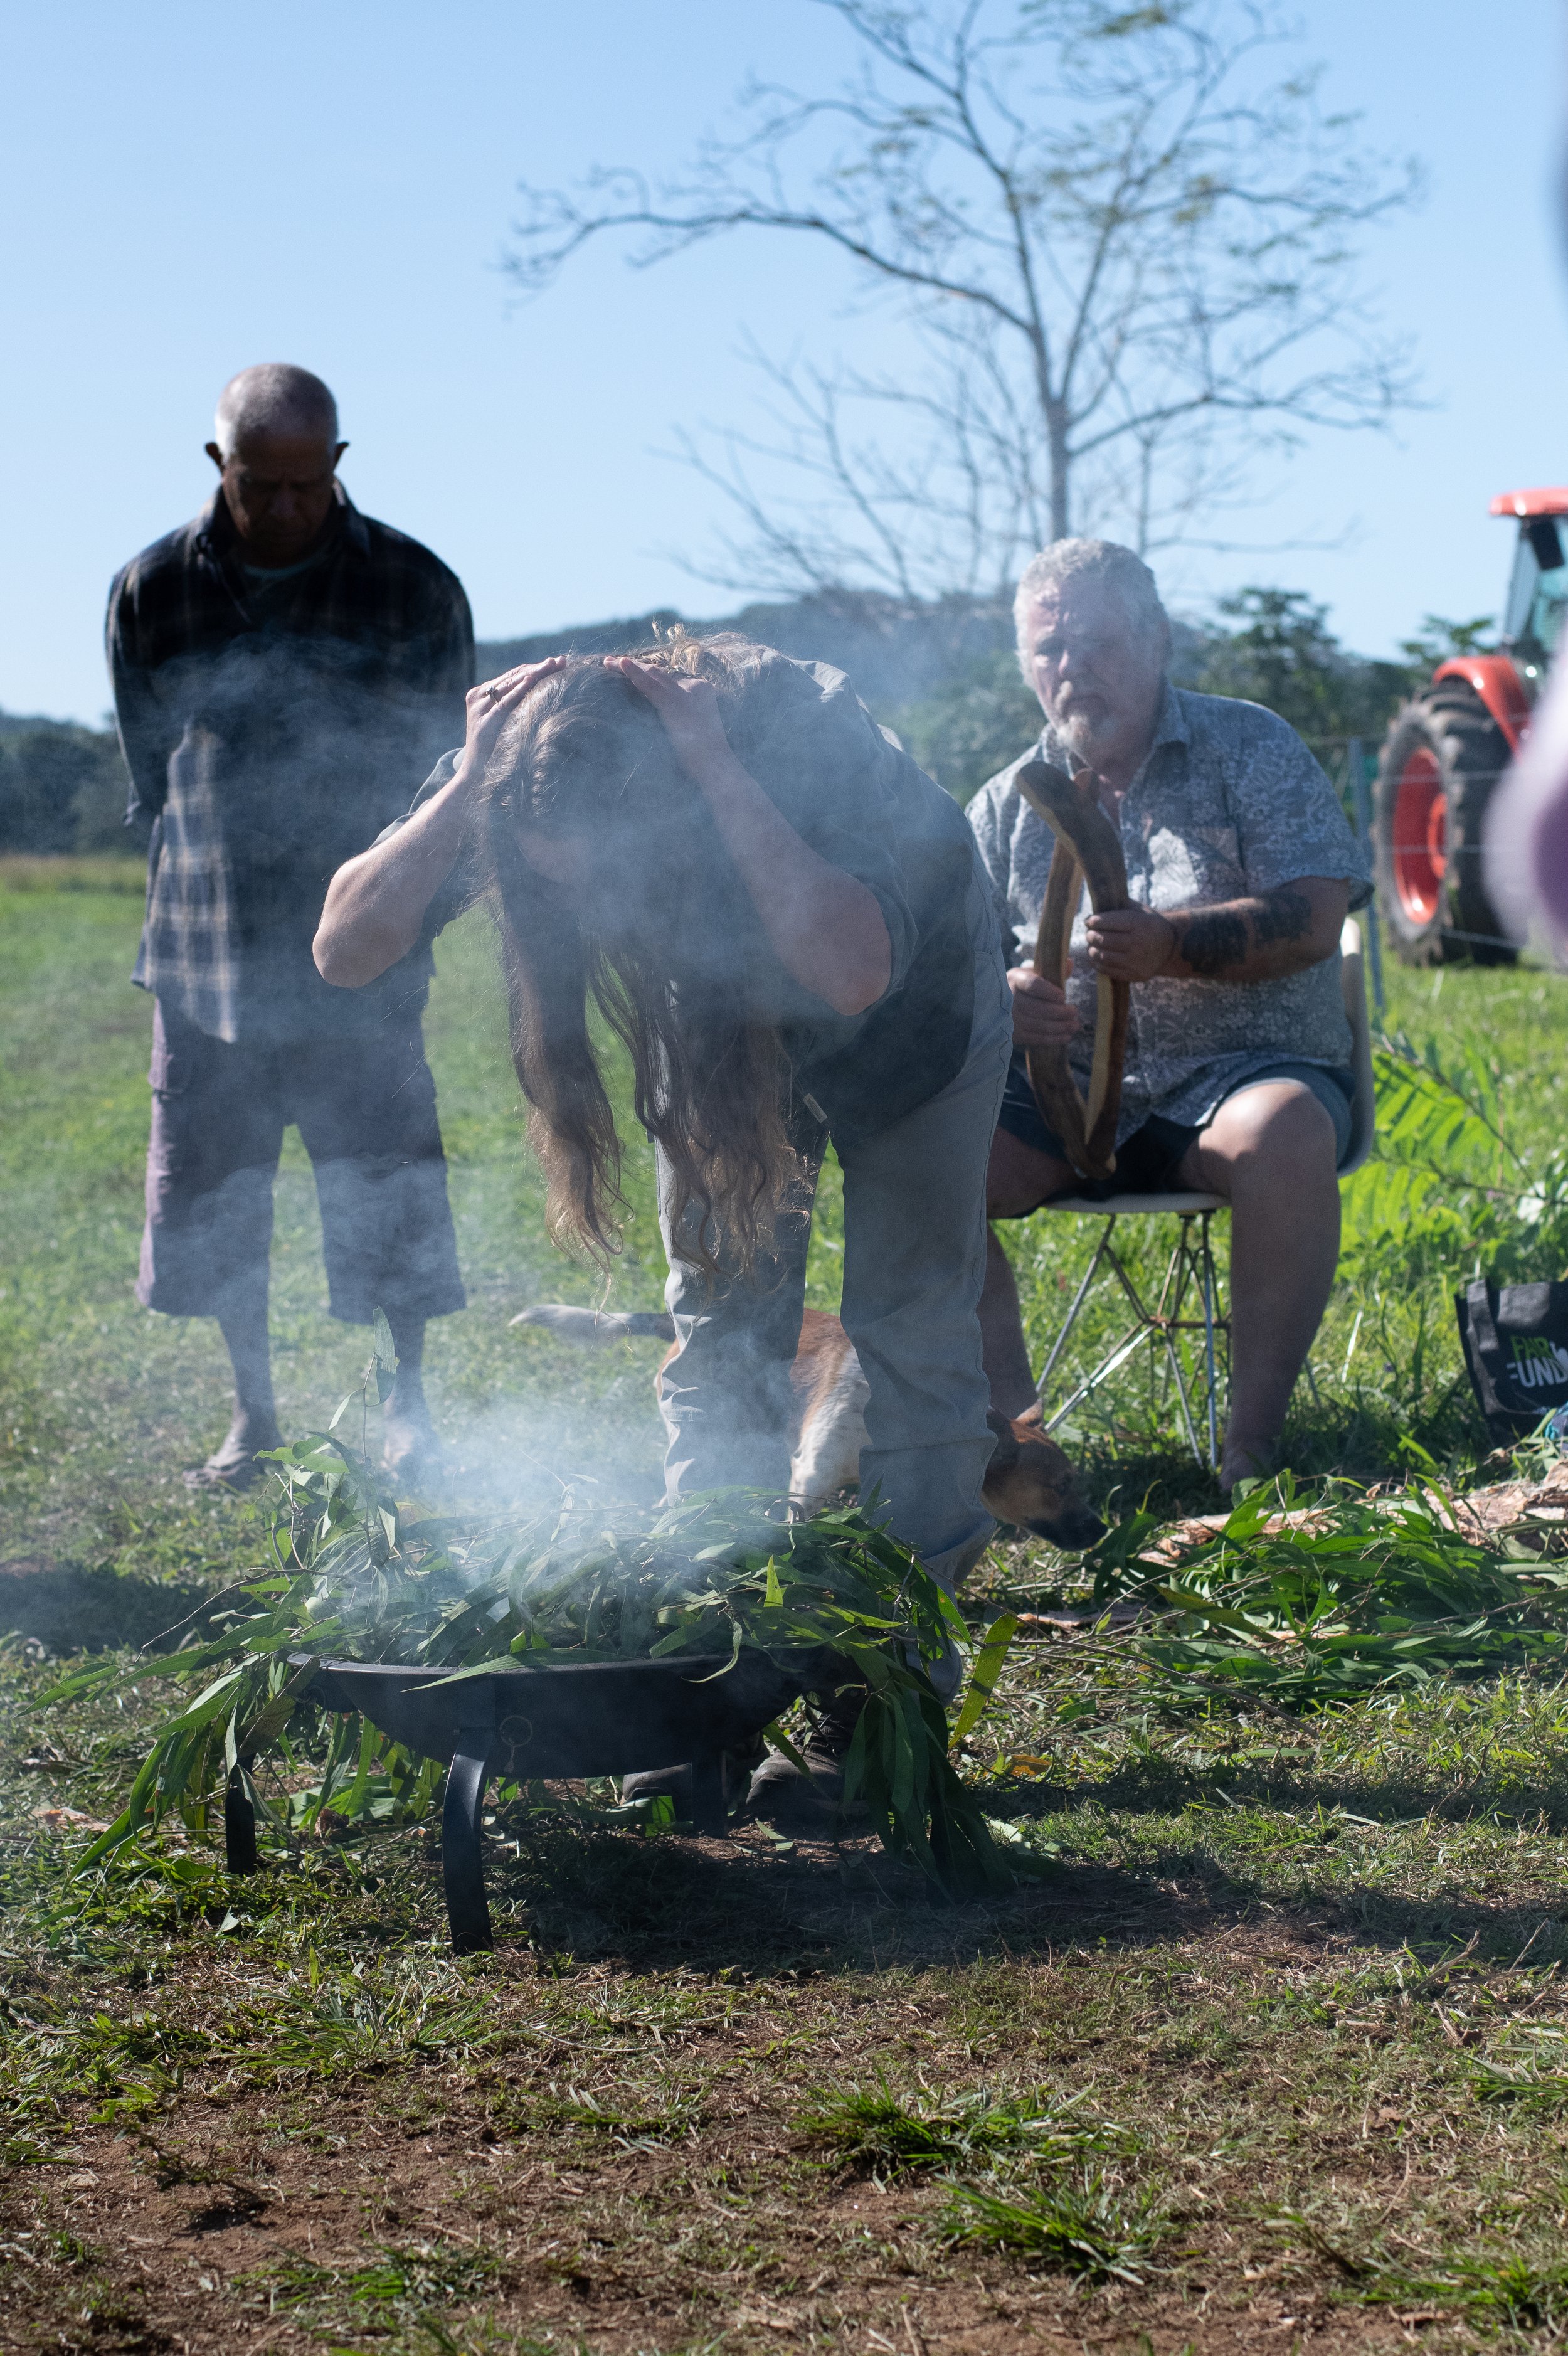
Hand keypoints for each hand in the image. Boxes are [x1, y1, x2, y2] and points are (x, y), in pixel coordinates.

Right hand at [454, 657, 564, 786]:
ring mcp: (479, 708)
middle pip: (514, 676)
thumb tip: (542, 691)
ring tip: (552, 666)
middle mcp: (478, 697)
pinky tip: (532, 681)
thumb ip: (513, 705)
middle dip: (539, 668)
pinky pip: (505, 702)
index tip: (558, 662)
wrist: (476, 773)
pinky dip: (519, 690)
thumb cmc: (494, 748)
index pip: (513, 674)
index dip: (536, 667)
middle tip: (560, 661)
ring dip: (534, 673)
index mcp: (481, 694)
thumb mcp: (502, 721)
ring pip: (510, 684)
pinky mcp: (483, 721)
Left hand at [606, 654, 734, 785]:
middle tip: (611, 663)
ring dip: (627, 667)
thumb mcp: (693, 722)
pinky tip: (621, 663)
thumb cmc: (703, 753)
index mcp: (701, 688)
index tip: (630, 666)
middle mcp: (694, 685)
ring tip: (608, 663)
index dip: (647, 669)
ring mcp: (685, 693)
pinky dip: (634, 674)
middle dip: (635, 666)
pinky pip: (650, 686)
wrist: (714, 764)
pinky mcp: (674, 704)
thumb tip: (658, 705)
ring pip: (652, 674)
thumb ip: (679, 709)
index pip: (669, 674)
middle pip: (659, 671)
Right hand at [1007, 966, 1079, 1048]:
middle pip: (1037, 1007)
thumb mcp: (1033, 974)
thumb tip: (1069, 963)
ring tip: (1074, 1025)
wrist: (1002, 1006)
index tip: (1062, 996)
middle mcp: (1009, 999)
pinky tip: (1065, 1036)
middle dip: (1059, 1012)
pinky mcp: (1013, 1034)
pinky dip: (1052, 1039)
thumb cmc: (1024, 988)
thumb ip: (1052, 970)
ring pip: (1038, 1025)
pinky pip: (1035, 1038)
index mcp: (1016, 979)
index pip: (1032, 985)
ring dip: (1060, 1027)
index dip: (1049, 992)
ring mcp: (1009, 1018)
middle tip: (1074, 1012)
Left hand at [1084, 906, 1175, 981]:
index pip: (1110, 922)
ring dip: (1092, 950)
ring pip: (1103, 956)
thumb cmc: (1149, 925)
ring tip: (1091, 945)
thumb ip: (1118, 907)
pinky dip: (1097, 963)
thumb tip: (1090, 916)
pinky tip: (1096, 957)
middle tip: (1089, 934)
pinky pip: (1108, 971)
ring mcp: (1137, 962)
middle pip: (1104, 940)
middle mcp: (1139, 944)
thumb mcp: (1140, 911)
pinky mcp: (1134, 975)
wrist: (1170, 948)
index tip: (1089, 921)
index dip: (1095, 921)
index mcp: (1141, 925)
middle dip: (1091, 936)